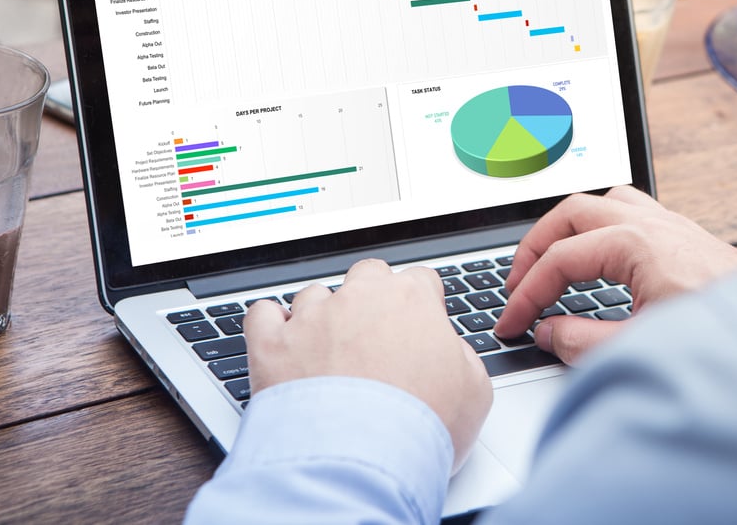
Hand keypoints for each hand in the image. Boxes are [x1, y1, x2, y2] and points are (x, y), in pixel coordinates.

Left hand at [245, 259, 492, 472]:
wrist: (362, 461)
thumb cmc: (421, 429)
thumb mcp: (474, 392)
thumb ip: (464, 358)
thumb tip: (451, 354)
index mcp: (411, 301)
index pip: (419, 280)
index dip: (421, 304)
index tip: (419, 327)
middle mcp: (359, 298)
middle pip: (367, 275)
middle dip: (371, 299)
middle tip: (376, 338)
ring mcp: (312, 319)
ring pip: (315, 295)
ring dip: (321, 316)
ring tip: (327, 354)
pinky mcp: (272, 345)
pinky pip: (262, 314)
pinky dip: (269, 324)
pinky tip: (280, 341)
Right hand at [494, 186, 736, 363]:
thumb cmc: (724, 340)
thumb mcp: (639, 347)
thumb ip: (583, 341)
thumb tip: (548, 332)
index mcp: (636, 244)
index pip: (560, 261)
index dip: (526, 295)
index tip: (512, 324)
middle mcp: (653, 224)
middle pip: (570, 214)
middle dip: (535, 249)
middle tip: (516, 286)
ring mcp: (672, 224)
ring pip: (602, 200)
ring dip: (569, 227)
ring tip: (552, 261)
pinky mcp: (687, 236)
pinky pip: (631, 209)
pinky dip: (602, 225)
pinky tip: (601, 254)